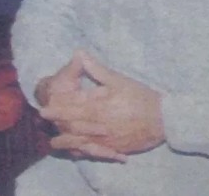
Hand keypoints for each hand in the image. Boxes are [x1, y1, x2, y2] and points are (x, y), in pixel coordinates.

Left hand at [41, 51, 164, 159]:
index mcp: (100, 106)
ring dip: (67, 142)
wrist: (165, 120)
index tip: (43, 109)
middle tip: (44, 124)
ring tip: (53, 143)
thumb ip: (97, 69)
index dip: (57, 109)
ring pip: (83, 142)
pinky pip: (97, 152)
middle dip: (58, 124)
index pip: (73, 107)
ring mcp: (108, 138)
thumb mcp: (119, 80)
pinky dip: (85, 153)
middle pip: (74, 125)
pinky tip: (77, 154)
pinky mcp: (116, 147)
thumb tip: (80, 53)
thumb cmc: (141, 97)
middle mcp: (101, 124)